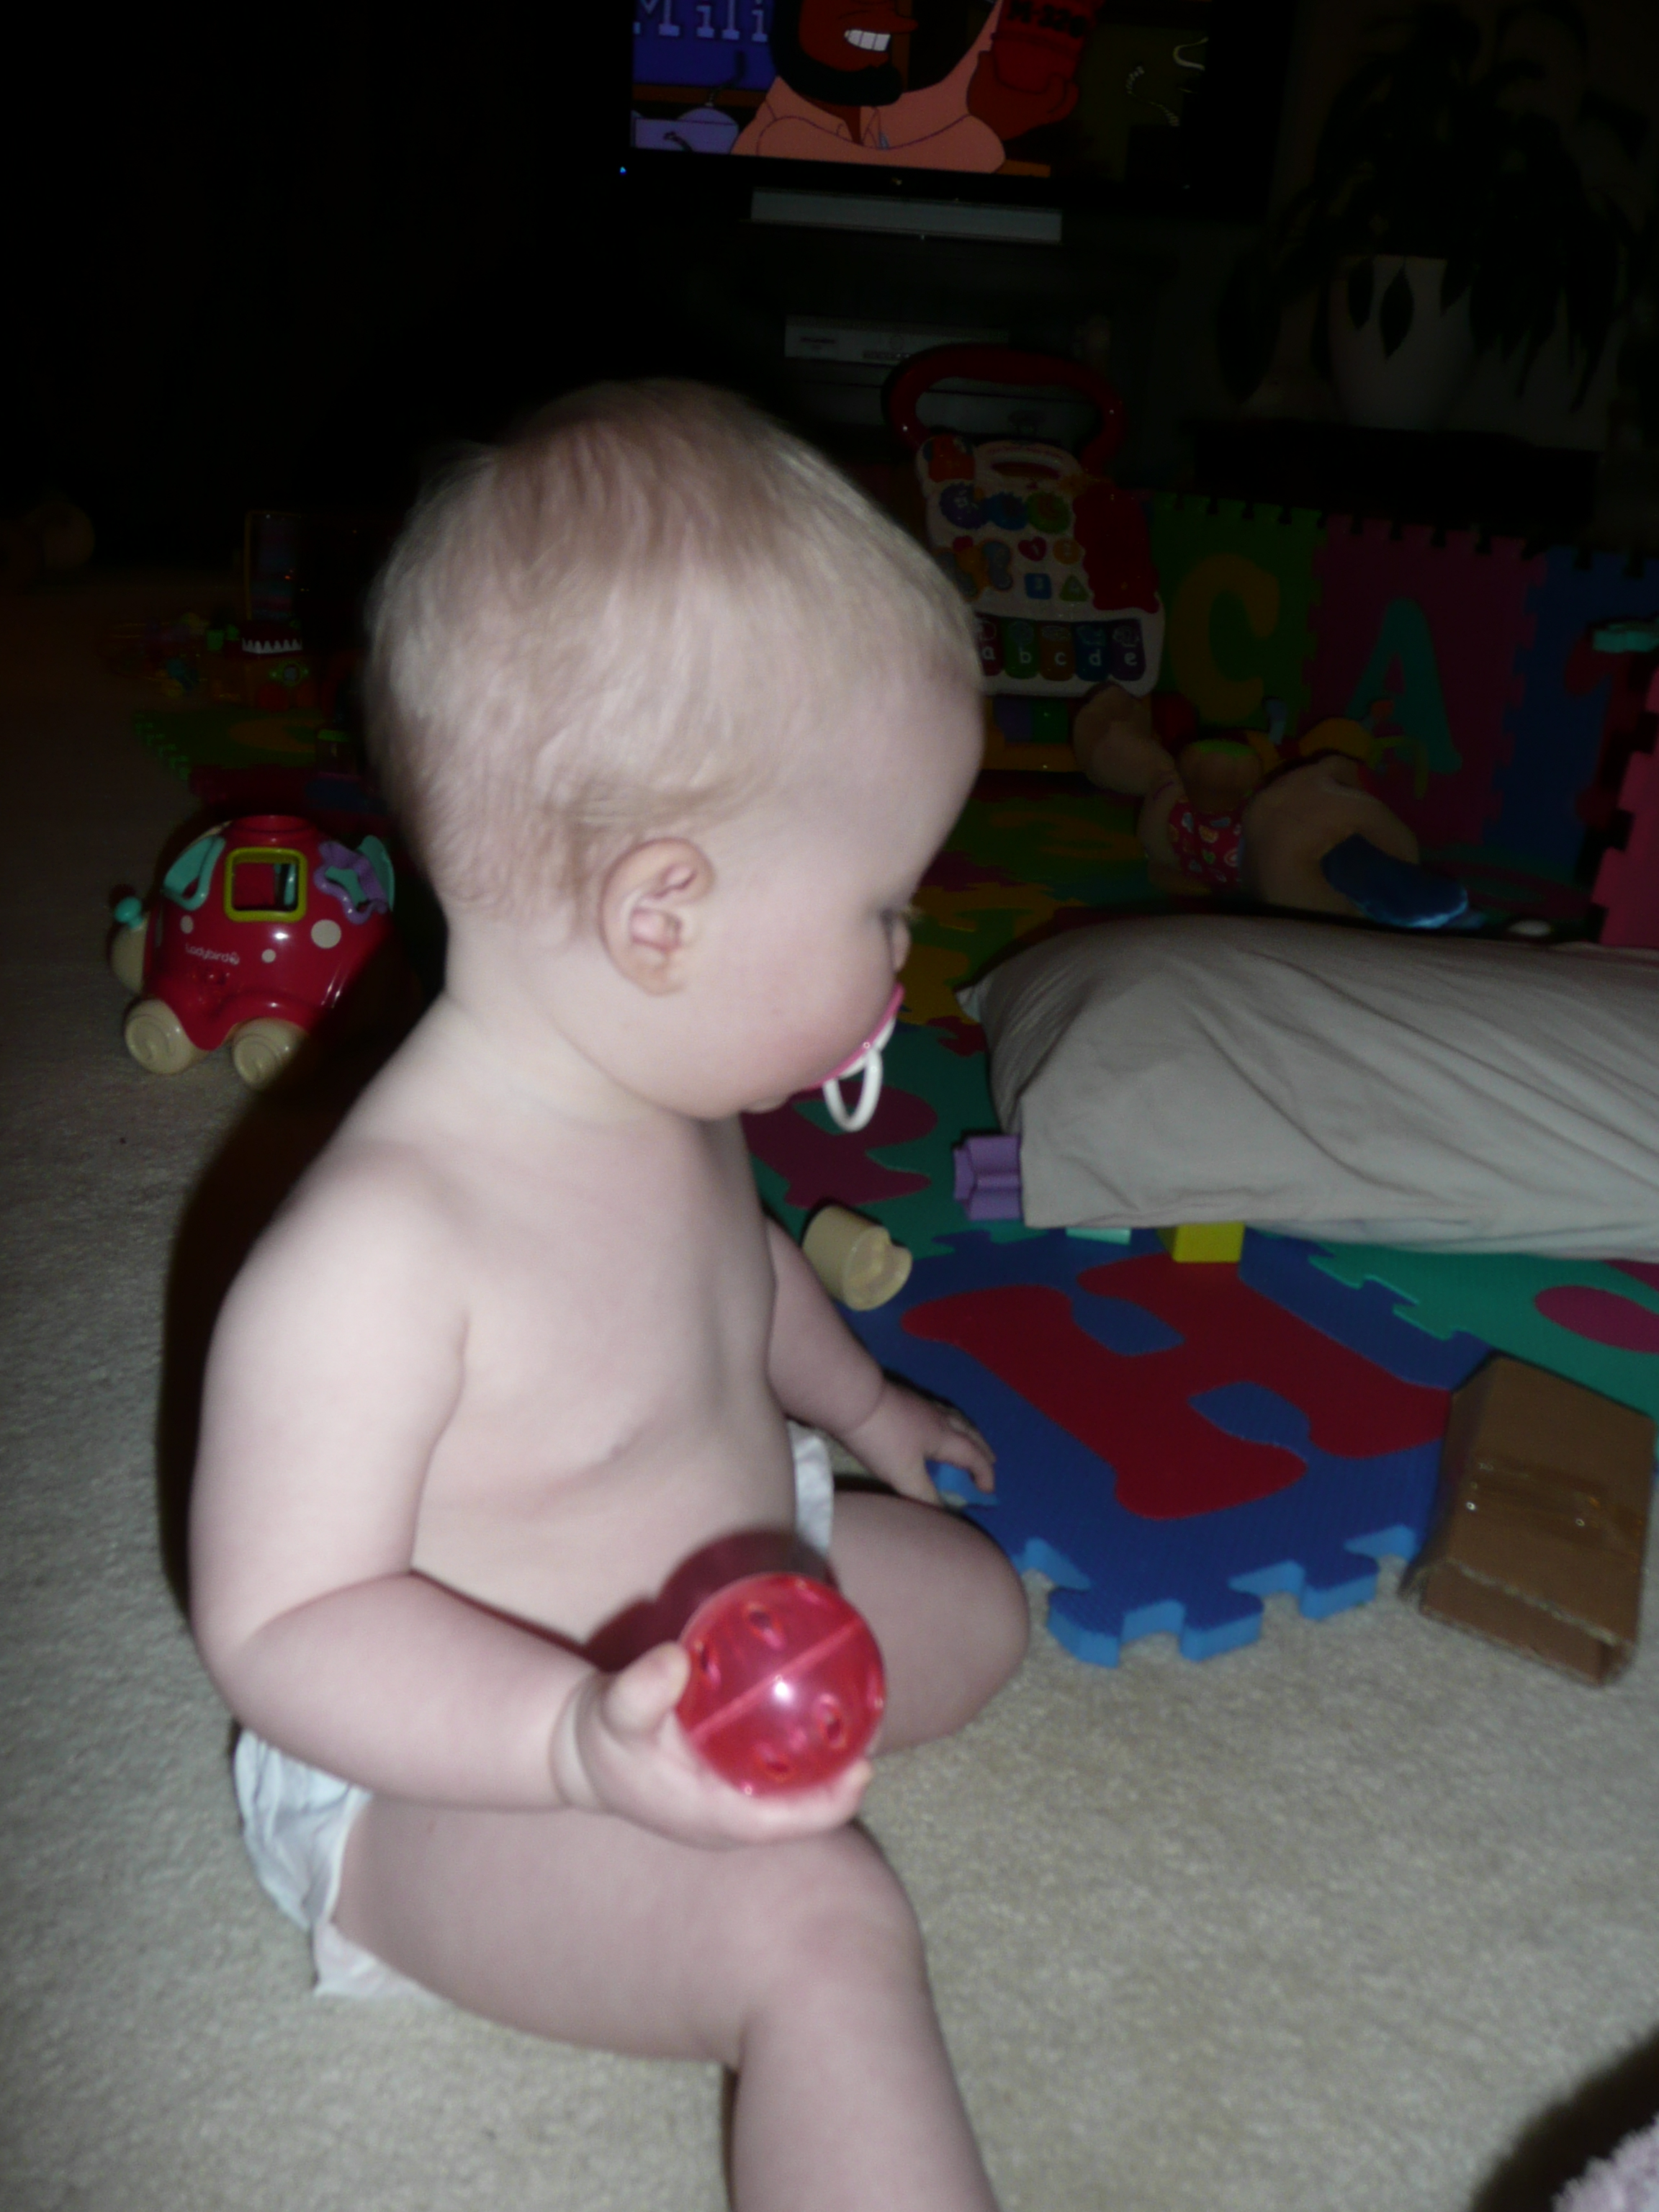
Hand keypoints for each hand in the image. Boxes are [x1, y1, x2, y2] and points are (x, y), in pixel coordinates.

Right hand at [550, 1642, 871, 1847]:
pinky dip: (806, 1740)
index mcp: (718, 1815)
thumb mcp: (613, 1715)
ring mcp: (738, 1798)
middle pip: (809, 1803)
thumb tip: (676, 1659)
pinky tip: (822, 1699)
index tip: (865, 1766)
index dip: (833, 1801)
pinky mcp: (735, 1777)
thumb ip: (639, 1692)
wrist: (586, 1755)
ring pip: (801, 1785)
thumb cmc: (605, 1741)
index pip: (790, 1822)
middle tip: (877, 1721)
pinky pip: (783, 1765)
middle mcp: (737, 1813)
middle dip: (847, 1771)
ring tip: (867, 1709)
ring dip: (834, 1756)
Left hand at [837, 1380, 996, 1506]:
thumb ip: (925, 1495)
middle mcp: (938, 1418)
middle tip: (990, 1459)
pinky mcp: (905, 1398)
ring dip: (966, 1431)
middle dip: (982, 1448)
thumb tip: (943, 1515)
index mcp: (943, 1436)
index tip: (988, 1491)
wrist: (854, 1399)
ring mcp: (921, 1405)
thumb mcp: (904, 1474)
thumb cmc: (882, 1438)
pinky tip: (932, 1424)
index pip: (973, 1455)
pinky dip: (946, 1421)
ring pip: (954, 1418)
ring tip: (967, 1439)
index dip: (984, 1473)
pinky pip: (938, 1411)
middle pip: (969, 1432)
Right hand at [965, 50, 1078, 144]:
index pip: (1056, 98)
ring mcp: (1029, 124)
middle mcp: (1034, 117)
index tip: (1055, 74)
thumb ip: (986, 64)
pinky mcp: (1022, 127)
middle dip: (1070, 98)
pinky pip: (1041, 117)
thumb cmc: (984, 110)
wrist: (975, 136)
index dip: (1060, 85)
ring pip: (1053, 117)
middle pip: (1061, 112)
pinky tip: (1036, 97)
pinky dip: (1046, 107)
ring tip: (1057, 89)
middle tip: (1071, 84)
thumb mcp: (982, 83)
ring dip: (1059, 103)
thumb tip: (986, 52)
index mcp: (1031, 107)